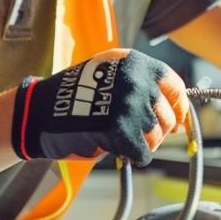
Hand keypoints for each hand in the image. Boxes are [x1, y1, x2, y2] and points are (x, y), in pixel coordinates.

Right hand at [11, 48, 187, 166]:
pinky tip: (115, 148)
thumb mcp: (110, 73)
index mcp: (136, 63)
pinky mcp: (121, 130)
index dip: (179, 107)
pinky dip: (131, 156)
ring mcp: (129, 105)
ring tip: (118, 137)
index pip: (175, 86)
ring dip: (140, 143)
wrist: (41, 111)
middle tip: (133, 133)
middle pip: (168, 117)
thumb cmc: (75, 96)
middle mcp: (136, 80)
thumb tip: (175, 109)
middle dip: (155, 131)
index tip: (178, 120)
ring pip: (156, 137)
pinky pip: (142, 153)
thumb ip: (140, 83)